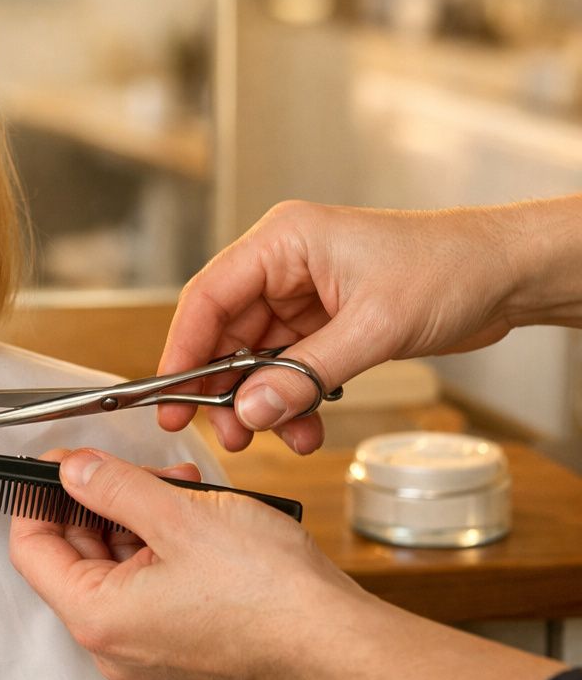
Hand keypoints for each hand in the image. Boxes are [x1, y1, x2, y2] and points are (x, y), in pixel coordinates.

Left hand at [9, 448, 366, 679]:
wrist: (338, 641)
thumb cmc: (271, 596)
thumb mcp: (178, 514)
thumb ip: (113, 486)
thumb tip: (73, 469)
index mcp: (99, 618)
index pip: (31, 549)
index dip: (38, 496)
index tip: (54, 464)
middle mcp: (116, 642)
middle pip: (73, 554)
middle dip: (97, 500)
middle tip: (122, 466)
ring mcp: (148, 644)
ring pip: (116, 563)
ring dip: (136, 515)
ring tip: (173, 484)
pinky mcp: (180, 638)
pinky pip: (149, 581)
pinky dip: (162, 541)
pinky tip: (192, 511)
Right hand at [157, 200, 525, 454]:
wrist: (509, 276)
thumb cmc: (450, 269)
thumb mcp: (374, 326)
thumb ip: (307, 374)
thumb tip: (251, 410)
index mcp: (283, 241)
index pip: (210, 295)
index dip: (184, 348)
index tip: (170, 395)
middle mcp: (285, 265)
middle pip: (227, 331)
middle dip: (223, 387)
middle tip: (219, 433)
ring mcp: (304, 295)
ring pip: (257, 356)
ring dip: (261, 401)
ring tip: (272, 438)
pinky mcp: (326, 322)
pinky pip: (290, 367)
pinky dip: (292, 400)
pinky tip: (304, 426)